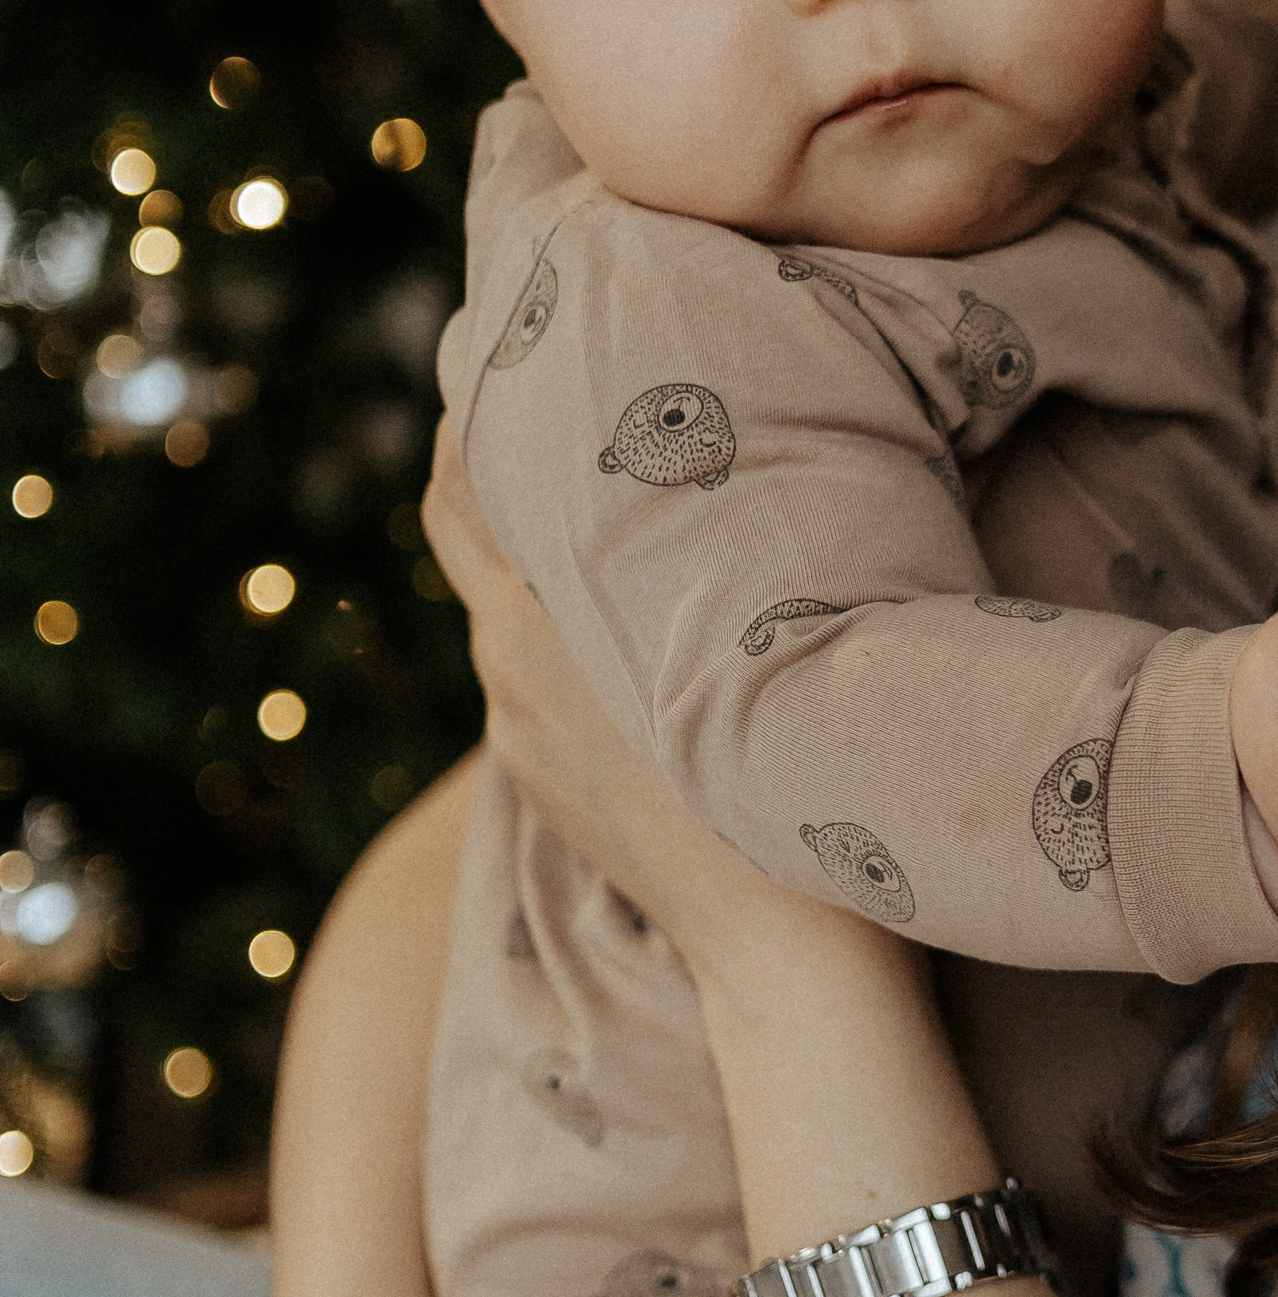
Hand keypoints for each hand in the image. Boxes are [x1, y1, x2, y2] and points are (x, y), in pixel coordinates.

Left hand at [422, 418, 783, 958]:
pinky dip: (556, 621)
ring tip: (594, 489)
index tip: (502, 344)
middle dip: (485, 459)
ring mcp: (519, 736)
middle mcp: (508, 671)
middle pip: (460, 532)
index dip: (468, 411)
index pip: (458, 484)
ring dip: (534, 547)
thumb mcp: (745, 618)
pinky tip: (618, 608)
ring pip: (506, 606)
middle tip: (533, 386)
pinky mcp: (543, 786)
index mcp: (538, 620)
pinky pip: (532, 674)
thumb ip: (681, 534)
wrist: (786, 952)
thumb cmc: (801, 771)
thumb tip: (676, 452)